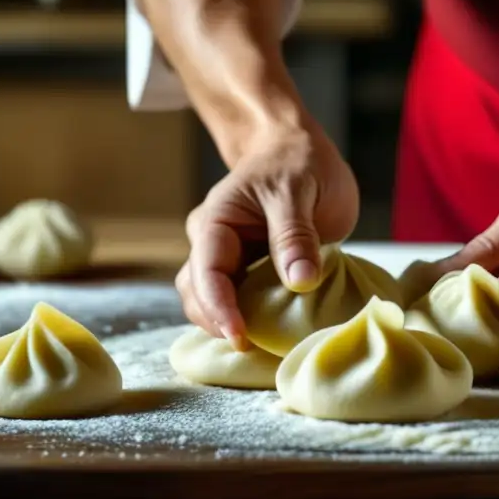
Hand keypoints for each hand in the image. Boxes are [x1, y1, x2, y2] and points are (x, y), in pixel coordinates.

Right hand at [176, 121, 358, 349]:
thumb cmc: (296, 161)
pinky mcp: (252, 270)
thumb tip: (300, 282)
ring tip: (263, 347)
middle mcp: (214, 244)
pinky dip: (252, 319)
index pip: (206, 272)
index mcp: (216, 222)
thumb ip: (295, 235)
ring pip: (214, 302)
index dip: (219, 309)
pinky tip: (272, 335)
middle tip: (254, 351)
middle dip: (218, 324)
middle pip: (198, 295)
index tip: (240, 337)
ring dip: (231, 325)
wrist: (297, 148)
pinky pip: (244, 300)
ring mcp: (232, 259)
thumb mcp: (298, 189)